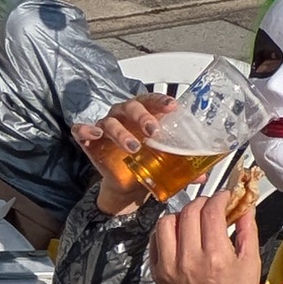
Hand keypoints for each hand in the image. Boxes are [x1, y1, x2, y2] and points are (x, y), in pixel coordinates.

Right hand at [69, 93, 177, 215]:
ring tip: (133, 148)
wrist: (127, 183)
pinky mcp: (89, 140)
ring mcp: (105, 126)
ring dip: (121, 133)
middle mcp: (123, 116)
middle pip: (131, 107)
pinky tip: (95, 134)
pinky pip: (81, 130)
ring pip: (110, 122)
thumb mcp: (165, 162)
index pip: (151, 100)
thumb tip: (201, 176)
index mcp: (143, 114)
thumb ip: (182, 166)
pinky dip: (86, 130)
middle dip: (142, 116)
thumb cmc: (147, 162)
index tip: (172, 107)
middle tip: (153, 130)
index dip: (160, 101)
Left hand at [150, 193, 263, 283]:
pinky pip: (155, 240)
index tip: (224, 197)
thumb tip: (245, 206)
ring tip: (193, 220)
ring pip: (166, 223)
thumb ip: (247, 231)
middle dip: (202, 203)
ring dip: (181, 215)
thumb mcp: (251, 264)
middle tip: (210, 206)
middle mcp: (188, 259)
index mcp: (215, 257)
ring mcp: (169, 266)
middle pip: (188, 213)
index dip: (219, 198)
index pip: (211, 212)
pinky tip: (180, 235)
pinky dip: (166, 232)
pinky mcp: (157, 272)